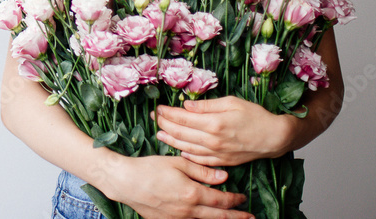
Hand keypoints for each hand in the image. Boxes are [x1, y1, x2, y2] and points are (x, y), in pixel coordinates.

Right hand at [97, 154, 253, 218]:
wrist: (125, 182)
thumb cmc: (149, 168)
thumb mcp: (177, 163)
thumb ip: (202, 171)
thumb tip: (224, 178)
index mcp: (192, 194)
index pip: (220, 200)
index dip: (234, 200)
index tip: (243, 198)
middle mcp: (187, 211)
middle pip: (218, 217)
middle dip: (236, 217)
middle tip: (250, 217)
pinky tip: (206, 218)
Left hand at [153, 96, 297, 166]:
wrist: (274, 137)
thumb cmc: (255, 116)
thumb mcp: (231, 102)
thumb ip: (207, 105)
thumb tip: (187, 105)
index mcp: (213, 122)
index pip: (182, 118)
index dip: (168, 113)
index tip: (158, 108)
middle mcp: (212, 140)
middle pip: (181, 133)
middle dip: (165, 124)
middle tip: (155, 117)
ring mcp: (217, 153)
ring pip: (187, 148)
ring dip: (171, 140)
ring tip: (160, 133)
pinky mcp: (222, 161)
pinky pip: (200, 160)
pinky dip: (187, 155)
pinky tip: (180, 150)